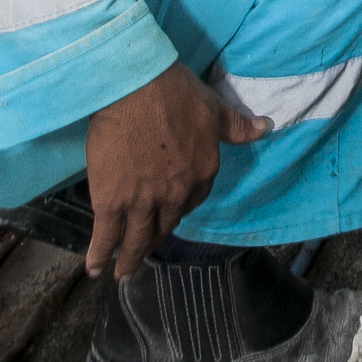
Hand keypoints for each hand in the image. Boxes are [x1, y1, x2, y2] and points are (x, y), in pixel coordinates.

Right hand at [84, 62, 269, 278]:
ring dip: (129, 259)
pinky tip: (95, 268)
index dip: (180, 208)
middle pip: (164, 225)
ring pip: (136, 238)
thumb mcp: (213, 109)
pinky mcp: (111, 201)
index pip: (193, 200)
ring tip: (122, 273)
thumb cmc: (175, 92)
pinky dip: (100, 253)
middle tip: (142, 254)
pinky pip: (106, 234)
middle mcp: (176, 194)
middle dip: (153, 241)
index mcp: (203, 172)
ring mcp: (143, 201)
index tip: (168, 213)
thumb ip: (237, 127)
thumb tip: (266, 127)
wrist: (135, 87)